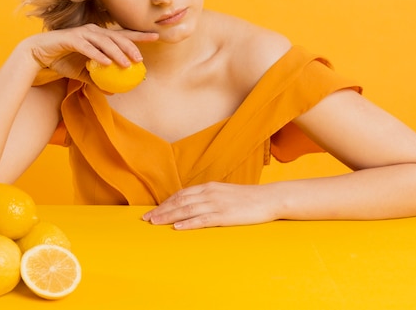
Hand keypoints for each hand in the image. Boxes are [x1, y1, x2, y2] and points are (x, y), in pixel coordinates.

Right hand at [23, 24, 158, 81]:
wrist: (38, 54)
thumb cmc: (62, 61)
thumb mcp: (82, 73)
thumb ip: (97, 80)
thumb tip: (112, 92)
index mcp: (99, 36)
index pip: (123, 35)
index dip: (140, 35)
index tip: (156, 37)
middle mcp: (93, 31)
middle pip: (117, 37)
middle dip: (131, 46)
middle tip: (140, 60)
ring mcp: (82, 33)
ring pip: (104, 42)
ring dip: (116, 53)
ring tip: (126, 64)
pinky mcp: (71, 38)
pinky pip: (87, 47)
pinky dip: (97, 55)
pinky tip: (105, 64)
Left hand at [142, 182, 276, 229]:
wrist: (269, 198)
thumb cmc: (248, 198)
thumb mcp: (224, 193)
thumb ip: (209, 197)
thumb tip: (194, 205)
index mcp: (209, 187)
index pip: (181, 194)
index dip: (165, 203)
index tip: (153, 211)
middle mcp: (209, 193)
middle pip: (180, 201)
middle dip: (162, 210)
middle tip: (146, 219)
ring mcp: (217, 204)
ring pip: (187, 210)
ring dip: (169, 216)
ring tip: (155, 223)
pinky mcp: (225, 215)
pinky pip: (203, 219)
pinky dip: (188, 223)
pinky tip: (178, 227)